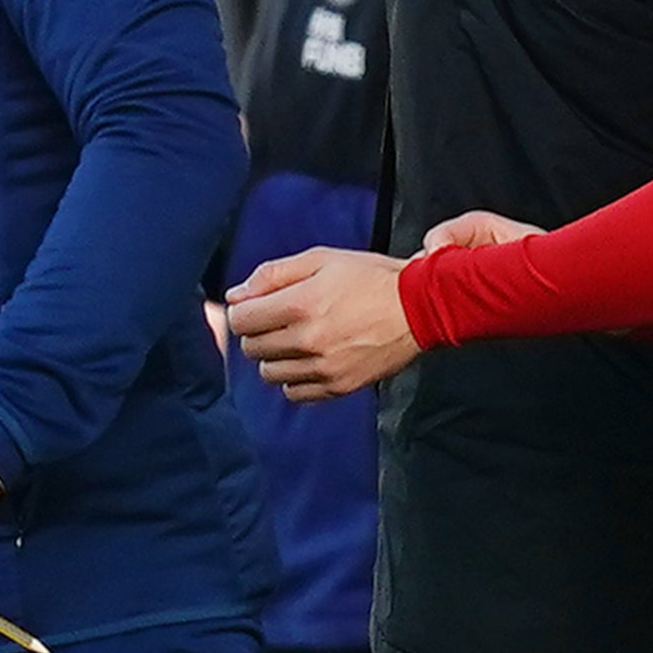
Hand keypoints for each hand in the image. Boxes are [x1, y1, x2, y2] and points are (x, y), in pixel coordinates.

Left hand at [218, 236, 457, 401]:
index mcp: (300, 303)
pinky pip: (294, 393)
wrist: (418, 308)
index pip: (241, 320)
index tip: (256, 307)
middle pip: (251, 348)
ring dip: (274, 357)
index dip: (243, 311)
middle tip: (278, 320)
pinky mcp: (338, 386)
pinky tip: (309, 360)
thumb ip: (272, 275)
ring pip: (269, 373)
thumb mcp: (321, 259)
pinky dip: (294, 378)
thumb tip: (235, 296)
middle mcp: (308, 340)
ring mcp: (323, 367)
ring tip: (296, 340)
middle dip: (258, 332)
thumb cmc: (370, 278)